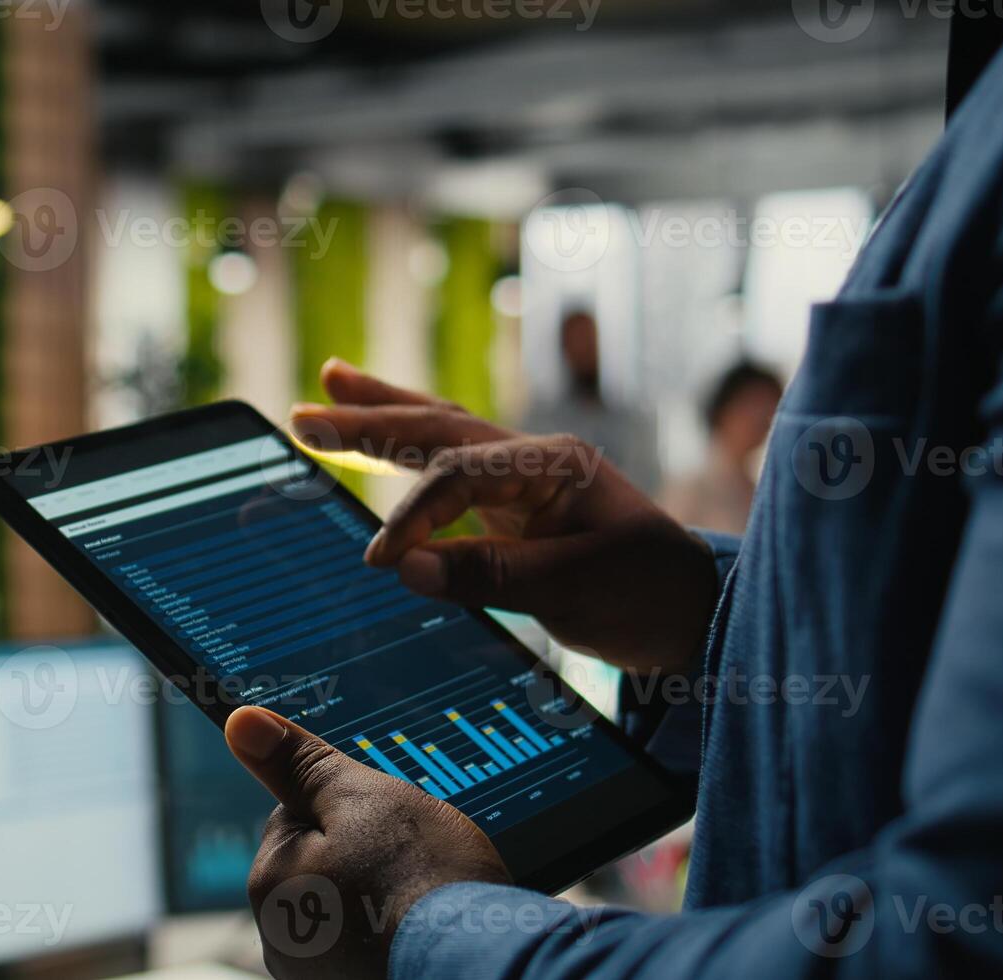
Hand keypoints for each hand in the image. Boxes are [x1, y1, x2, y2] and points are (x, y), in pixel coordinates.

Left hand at [226, 705, 509, 979]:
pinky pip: (369, 944)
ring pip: (349, 907)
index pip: (298, 816)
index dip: (349, 809)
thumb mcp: (362, 798)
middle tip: (410, 863)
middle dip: (363, 856)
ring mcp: (317, 973)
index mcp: (270, 883)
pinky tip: (422, 931)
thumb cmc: (425, 878)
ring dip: (380, 897)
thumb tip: (241, 723)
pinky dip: (394, 933)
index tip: (388, 824)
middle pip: (322, 866)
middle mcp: (281, 940)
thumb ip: (300, 765)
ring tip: (422, 900)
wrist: (482, 958)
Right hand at [290, 359, 716, 672]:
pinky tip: (379, 444)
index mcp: (552, 465)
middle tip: (304, 413)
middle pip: (438, 427)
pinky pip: (453, 469)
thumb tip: (402, 567)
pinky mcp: (521, 504)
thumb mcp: (572, 591)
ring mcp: (528, 477)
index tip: (378, 562)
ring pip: (443, 435)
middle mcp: (536, 458)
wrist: (698, 614)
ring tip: (331, 386)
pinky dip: (410, 455)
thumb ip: (487, 574)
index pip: (457, 477)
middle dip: (369, 419)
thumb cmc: (647, 597)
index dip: (411, 516)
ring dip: (385, 416)